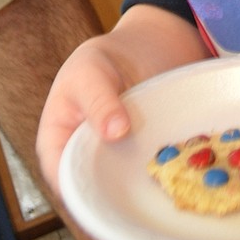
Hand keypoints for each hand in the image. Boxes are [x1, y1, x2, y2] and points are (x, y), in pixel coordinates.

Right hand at [36, 5, 208, 193]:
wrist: (140, 48)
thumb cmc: (100, 61)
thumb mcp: (90, 72)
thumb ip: (98, 100)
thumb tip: (114, 132)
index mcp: (56, 147)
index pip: (66, 181)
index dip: (86, 190)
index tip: (113, 187)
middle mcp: (84, 163)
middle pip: (97, 191)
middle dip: (121, 191)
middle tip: (147, 181)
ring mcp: (115, 163)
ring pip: (126, 186)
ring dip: (146, 181)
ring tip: (169, 174)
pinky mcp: (142, 159)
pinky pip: (150, 173)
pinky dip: (165, 170)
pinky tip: (182, 165)